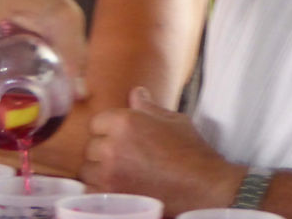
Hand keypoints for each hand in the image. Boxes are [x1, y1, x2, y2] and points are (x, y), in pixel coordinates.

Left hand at [81, 87, 244, 214]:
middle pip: (91, 146)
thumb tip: (136, 93)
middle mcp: (113, 146)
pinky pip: (91, 191)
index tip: (119, 137)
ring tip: (118, 173)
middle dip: (103, 150)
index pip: (97, 122)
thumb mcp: (174, 120)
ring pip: (88, 170)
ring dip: (99, 171)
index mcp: (125, 121)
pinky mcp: (112, 198)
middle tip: (122, 157)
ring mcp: (109, 174)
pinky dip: (100, 190)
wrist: (204, 186)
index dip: (108, 129)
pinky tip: (117, 188)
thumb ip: (148, 107)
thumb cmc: (191, 152)